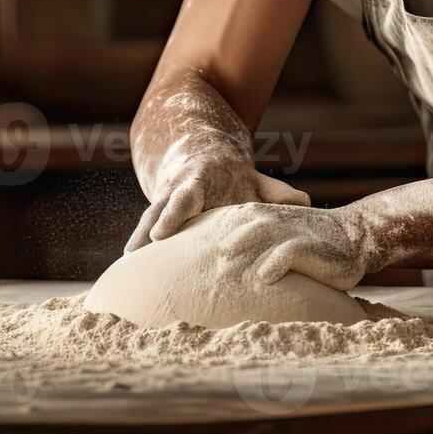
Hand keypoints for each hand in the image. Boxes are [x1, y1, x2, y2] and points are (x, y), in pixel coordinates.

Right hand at [126, 151, 307, 252]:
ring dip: (138, 244)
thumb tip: (306, 203)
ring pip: (147, 223)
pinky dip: (139, 251)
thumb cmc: (235, 177)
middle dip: (146, 233)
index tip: (161, 233)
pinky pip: (146, 235)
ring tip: (126, 269)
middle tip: (134, 254)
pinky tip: (129, 276)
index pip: (184, 196)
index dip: (173, 214)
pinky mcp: (158, 220)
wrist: (201, 157)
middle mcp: (175, 193)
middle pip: (157, 212)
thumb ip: (276, 193)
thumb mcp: (255, 180)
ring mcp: (163, 206)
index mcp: (197, 181)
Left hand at [210, 201, 372, 291]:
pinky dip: (275, 264)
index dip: (212, 230)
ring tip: (224, 266)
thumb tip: (224, 267)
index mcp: (266, 217)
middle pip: (240, 225)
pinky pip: (289, 252)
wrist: (356, 237)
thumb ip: (259, 247)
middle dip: (218, 241)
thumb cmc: (314, 244)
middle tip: (197, 262)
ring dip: (241, 248)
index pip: (232, 219)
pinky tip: (264, 279)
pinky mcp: (310, 246)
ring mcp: (293, 231)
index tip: (189, 248)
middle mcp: (276, 220)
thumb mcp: (284, 239)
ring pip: (261, 233)